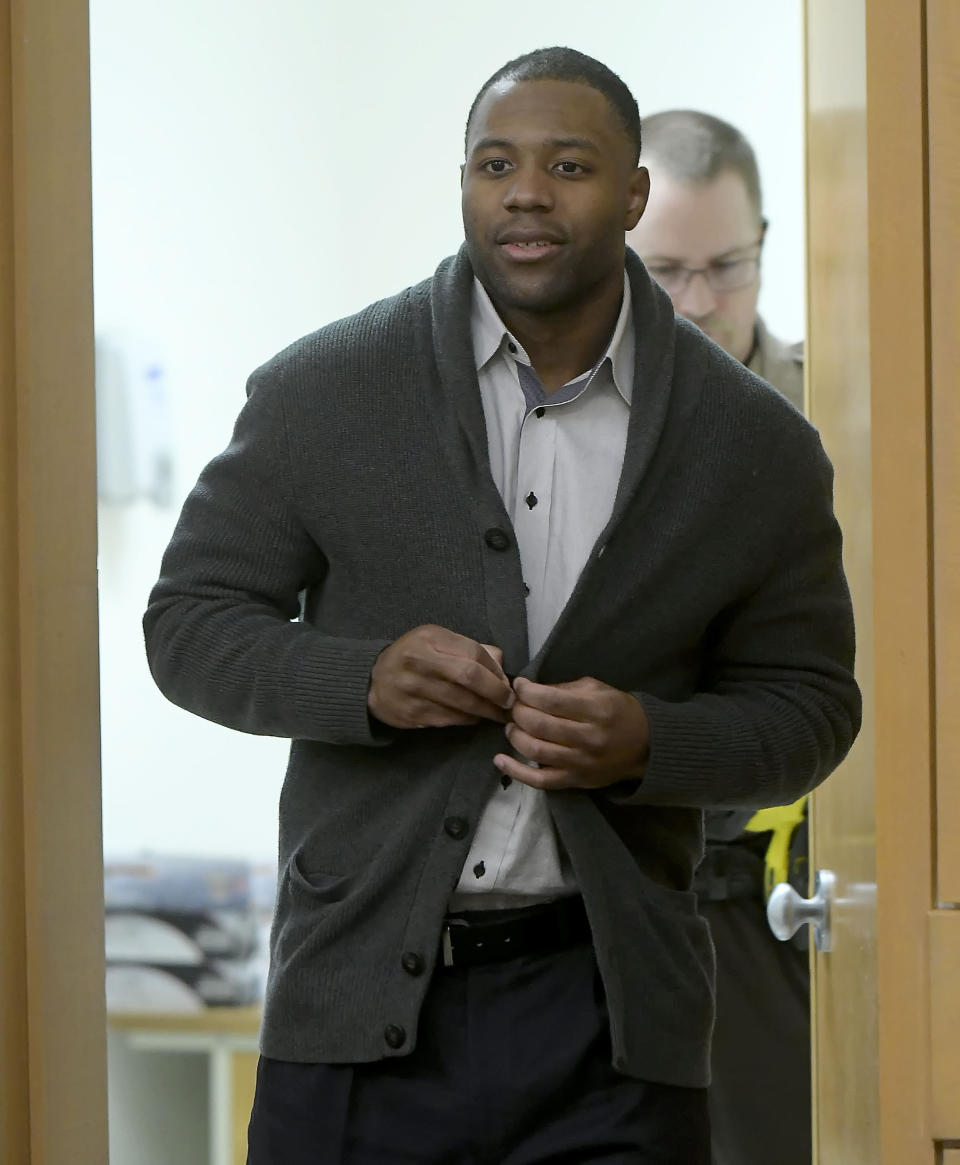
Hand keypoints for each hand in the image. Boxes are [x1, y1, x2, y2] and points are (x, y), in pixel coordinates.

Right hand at [368, 625, 513, 729]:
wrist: (372, 681)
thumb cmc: (412, 657)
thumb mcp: (435, 641)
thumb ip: (467, 648)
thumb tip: (500, 663)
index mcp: (429, 638)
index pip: (473, 652)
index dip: (495, 670)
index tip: (506, 682)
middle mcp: (420, 661)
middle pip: (469, 677)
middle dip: (495, 692)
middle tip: (508, 703)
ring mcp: (413, 688)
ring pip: (461, 703)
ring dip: (485, 711)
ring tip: (496, 713)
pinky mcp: (411, 712)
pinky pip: (448, 719)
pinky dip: (466, 720)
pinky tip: (473, 718)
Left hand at [496, 676, 649, 789]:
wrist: (645, 745)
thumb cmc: (618, 711)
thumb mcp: (597, 689)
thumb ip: (563, 689)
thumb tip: (528, 691)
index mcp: (596, 710)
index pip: (551, 700)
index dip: (527, 691)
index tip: (518, 685)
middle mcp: (589, 738)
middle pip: (539, 725)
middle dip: (518, 711)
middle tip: (513, 705)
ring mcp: (581, 763)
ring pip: (536, 750)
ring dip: (515, 735)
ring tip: (512, 725)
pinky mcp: (575, 781)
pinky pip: (540, 781)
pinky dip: (516, 771)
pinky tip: (499, 760)